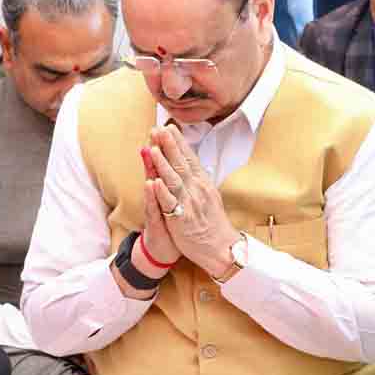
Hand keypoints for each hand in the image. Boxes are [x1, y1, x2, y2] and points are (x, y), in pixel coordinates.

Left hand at [146, 125, 240, 277]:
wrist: (221, 248)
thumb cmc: (213, 223)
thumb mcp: (209, 196)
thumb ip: (199, 180)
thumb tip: (195, 164)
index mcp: (202, 183)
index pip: (189, 158)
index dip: (178, 142)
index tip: (169, 127)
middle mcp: (197, 190)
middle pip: (181, 164)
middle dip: (169, 146)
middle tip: (159, 128)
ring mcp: (190, 204)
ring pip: (174, 180)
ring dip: (163, 163)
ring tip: (154, 148)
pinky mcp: (182, 219)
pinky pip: (171, 204)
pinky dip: (162, 192)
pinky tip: (154, 182)